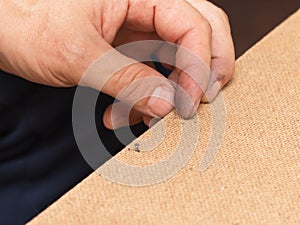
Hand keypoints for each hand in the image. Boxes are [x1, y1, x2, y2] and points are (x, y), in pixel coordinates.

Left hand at [0, 0, 233, 128]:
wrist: (6, 32)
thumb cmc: (29, 25)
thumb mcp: (77, 54)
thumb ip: (126, 80)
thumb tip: (165, 104)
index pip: (192, 24)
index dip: (197, 66)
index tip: (188, 103)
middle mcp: (146, 5)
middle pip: (201, 30)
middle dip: (205, 69)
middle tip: (199, 102)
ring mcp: (140, 27)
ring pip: (180, 56)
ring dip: (171, 91)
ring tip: (146, 117)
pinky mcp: (131, 47)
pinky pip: (155, 72)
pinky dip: (147, 97)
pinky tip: (124, 114)